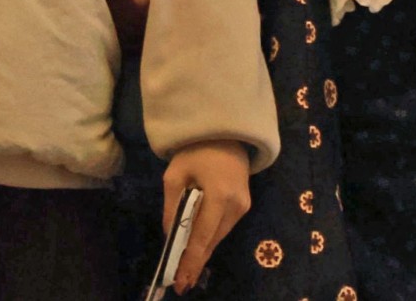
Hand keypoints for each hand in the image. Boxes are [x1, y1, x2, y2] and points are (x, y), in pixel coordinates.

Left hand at [160, 140, 251, 293]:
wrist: (227, 132)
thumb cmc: (196, 150)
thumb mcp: (174, 175)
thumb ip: (172, 207)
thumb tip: (171, 235)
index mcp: (219, 195)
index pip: (202, 236)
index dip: (190, 261)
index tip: (181, 281)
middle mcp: (236, 205)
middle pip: (212, 240)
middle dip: (196, 263)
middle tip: (181, 283)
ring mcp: (243, 206)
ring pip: (219, 236)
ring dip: (203, 251)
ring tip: (186, 270)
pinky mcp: (245, 204)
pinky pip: (224, 227)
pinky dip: (210, 238)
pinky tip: (198, 248)